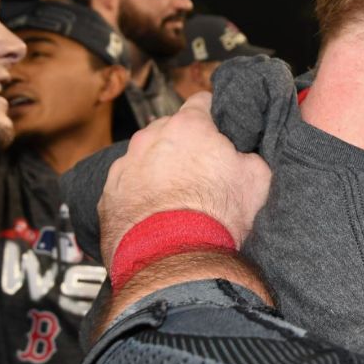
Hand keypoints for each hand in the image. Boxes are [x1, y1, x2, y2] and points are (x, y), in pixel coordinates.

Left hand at [97, 93, 271, 264]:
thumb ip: (250, 158)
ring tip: (176, 202)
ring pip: (145, 158)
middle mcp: (150, 138)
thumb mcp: (257, 182)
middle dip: (184, 148)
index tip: (219, 131)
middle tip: (201, 174)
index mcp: (188, 127)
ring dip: (158, 171)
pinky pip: (126, 187)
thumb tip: (246, 158)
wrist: (174, 260)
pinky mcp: (107, 195)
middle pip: (169, 131)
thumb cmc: (215, 218)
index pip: (201, 102)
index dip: (213, 116)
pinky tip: (156, 217)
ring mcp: (124, 165)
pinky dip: (139, 196)